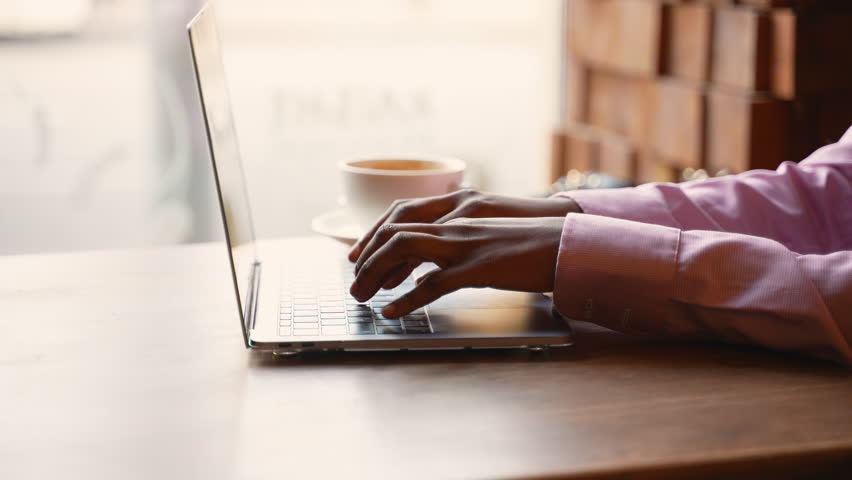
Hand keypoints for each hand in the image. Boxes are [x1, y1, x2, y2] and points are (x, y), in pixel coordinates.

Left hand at [349, 216, 565, 317]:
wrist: (567, 244)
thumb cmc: (530, 249)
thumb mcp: (484, 247)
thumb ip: (452, 257)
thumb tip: (424, 276)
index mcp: (458, 217)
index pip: (402, 220)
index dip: (373, 239)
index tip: (357, 261)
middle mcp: (456, 225)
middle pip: (395, 233)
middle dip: (367, 259)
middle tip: (354, 286)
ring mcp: (466, 244)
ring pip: (405, 249)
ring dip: (377, 273)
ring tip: (363, 297)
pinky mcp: (480, 267)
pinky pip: (434, 283)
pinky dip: (408, 298)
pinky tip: (395, 311)